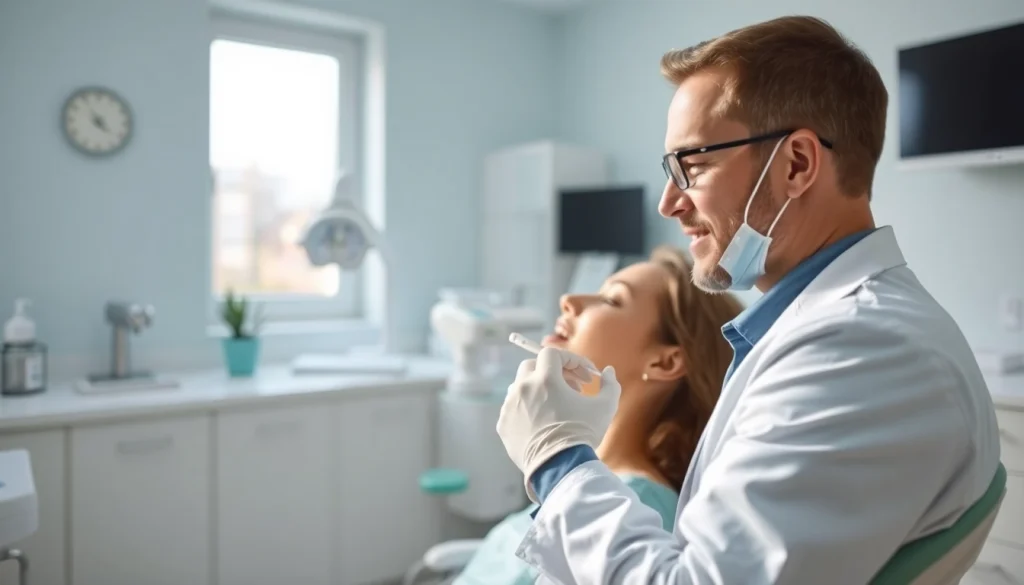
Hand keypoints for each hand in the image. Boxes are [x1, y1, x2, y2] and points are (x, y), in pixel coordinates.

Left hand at [497, 347, 620, 499]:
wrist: (559, 468)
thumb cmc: (583, 434)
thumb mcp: (605, 408)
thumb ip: (609, 384)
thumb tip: (607, 371)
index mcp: (544, 379)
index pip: (552, 354)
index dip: (571, 360)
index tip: (585, 376)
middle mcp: (522, 388)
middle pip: (533, 366)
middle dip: (553, 372)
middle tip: (572, 388)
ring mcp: (509, 407)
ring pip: (520, 387)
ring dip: (538, 390)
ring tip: (557, 407)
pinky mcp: (503, 425)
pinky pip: (513, 409)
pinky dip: (527, 409)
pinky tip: (542, 423)